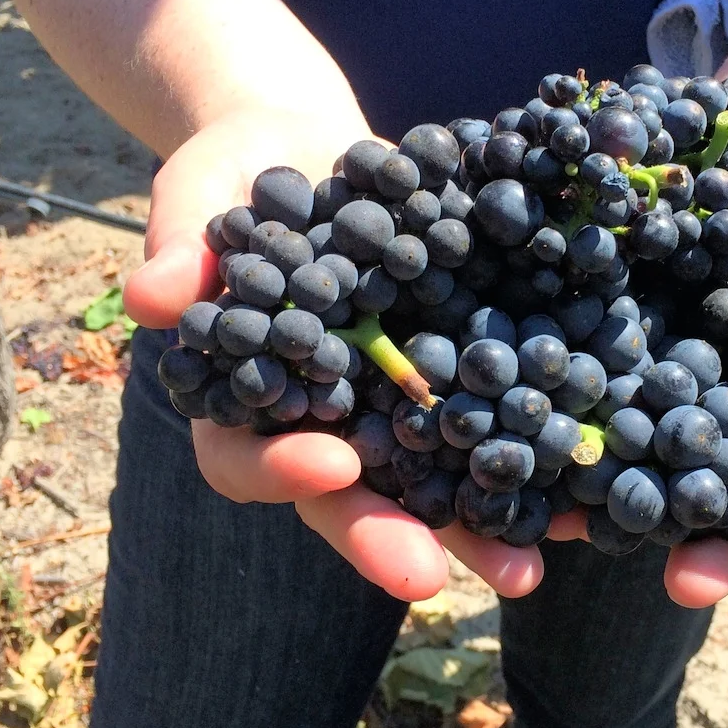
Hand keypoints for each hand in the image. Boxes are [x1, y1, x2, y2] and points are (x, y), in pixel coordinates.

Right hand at [123, 109, 546, 602]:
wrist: (319, 150)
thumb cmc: (240, 174)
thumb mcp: (203, 192)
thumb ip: (183, 244)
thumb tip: (146, 295)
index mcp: (246, 397)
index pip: (243, 455)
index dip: (280, 469)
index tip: (333, 464)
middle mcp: (321, 420)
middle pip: (347, 497)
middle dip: (386, 538)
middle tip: (428, 577)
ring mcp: (392, 408)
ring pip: (429, 486)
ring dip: (477, 529)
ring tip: (526, 567)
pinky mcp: (456, 379)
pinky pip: (494, 427)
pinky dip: (537, 459)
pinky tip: (581, 490)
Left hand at [550, 173, 727, 608]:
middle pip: (724, 498)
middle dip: (709, 545)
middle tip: (688, 584)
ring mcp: (665, 385)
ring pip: (639, 460)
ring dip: (610, 504)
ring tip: (576, 544)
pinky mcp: (598, 341)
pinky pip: (563, 390)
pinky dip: (534, 421)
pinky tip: (504, 457)